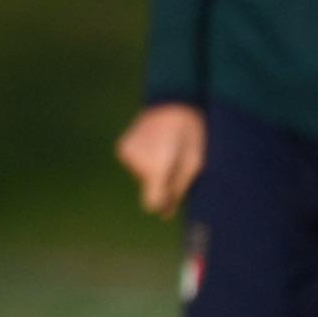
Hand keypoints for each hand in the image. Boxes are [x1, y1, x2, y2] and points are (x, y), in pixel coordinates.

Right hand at [115, 103, 205, 217]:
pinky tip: (156, 146)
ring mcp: (127, 153)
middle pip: (148, 187)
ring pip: (141, 175)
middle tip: (176, 162)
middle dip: (163, 182)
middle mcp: (138, 161)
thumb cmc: (192, 133)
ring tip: (168, 149)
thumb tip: (164, 214)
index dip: (163, 204)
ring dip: (154, 170)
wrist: (175, 102)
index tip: (171, 198)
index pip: (152, 202)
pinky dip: (145, 161)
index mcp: (158, 166)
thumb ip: (178, 190)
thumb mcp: (195, 163)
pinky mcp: (123, 147)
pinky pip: (135, 164)